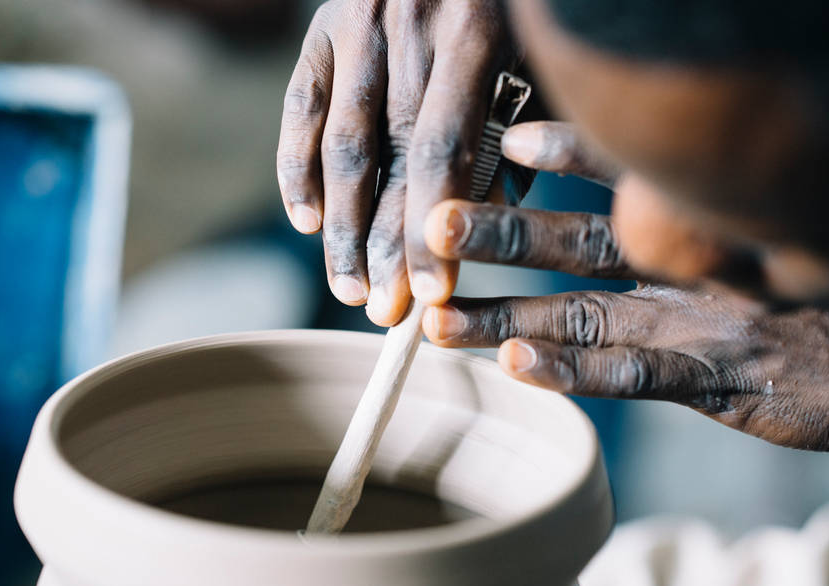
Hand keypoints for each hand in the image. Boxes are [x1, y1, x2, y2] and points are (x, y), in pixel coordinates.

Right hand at [276, 0, 524, 324]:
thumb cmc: (509, 9)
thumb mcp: (532, 61)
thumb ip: (514, 136)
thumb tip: (477, 225)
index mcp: (474, 32)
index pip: (444, 153)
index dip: (432, 230)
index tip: (430, 296)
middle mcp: (410, 26)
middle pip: (390, 159)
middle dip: (386, 244)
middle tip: (384, 312)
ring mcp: (358, 24)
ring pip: (342, 145)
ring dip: (342, 226)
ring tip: (348, 286)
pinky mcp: (321, 28)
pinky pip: (300, 108)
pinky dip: (296, 169)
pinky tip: (305, 221)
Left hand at [420, 121, 828, 449]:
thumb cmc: (813, 303)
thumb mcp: (750, 248)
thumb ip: (683, 219)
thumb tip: (626, 180)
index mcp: (689, 237)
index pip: (614, 188)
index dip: (563, 158)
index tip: (509, 140)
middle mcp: (684, 272)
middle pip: (577, 248)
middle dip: (503, 236)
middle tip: (434, 224)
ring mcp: (697, 324)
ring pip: (585, 317)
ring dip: (509, 317)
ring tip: (440, 318)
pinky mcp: (719, 380)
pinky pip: (635, 375)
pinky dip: (575, 371)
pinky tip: (518, 367)